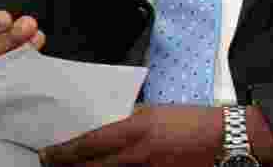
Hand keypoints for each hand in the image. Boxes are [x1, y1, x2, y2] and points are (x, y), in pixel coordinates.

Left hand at [39, 105, 222, 166]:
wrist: (224, 139)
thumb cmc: (192, 121)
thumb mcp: (155, 111)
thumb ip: (130, 119)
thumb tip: (108, 124)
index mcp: (136, 128)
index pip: (89, 143)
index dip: (65, 152)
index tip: (48, 154)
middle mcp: (138, 153)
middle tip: (51, 165)